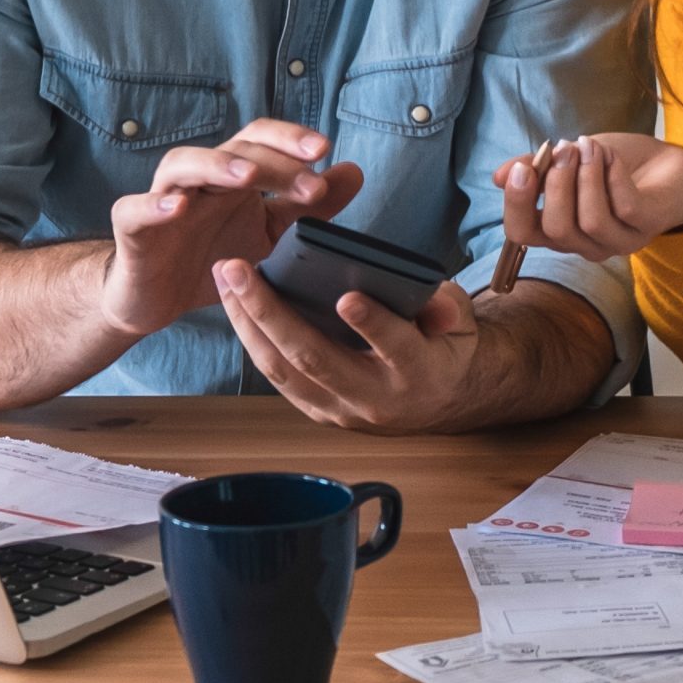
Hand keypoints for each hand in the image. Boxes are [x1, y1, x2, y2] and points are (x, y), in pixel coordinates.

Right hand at [99, 120, 362, 342]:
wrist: (155, 298)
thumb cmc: (212, 256)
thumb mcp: (269, 235)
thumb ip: (307, 205)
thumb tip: (354, 170)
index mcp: (230, 175)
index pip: (261, 139)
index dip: (290, 140)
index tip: (325, 151)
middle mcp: (198, 177)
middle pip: (233, 150)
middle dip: (272, 161)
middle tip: (308, 179)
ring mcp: (162, 197)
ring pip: (184, 164)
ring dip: (217, 166)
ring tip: (247, 176)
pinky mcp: (132, 226)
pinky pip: (138, 209)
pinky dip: (155, 204)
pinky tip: (177, 207)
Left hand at [209, 256, 481, 430]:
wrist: (440, 400)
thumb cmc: (442, 344)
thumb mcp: (457, 319)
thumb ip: (444, 307)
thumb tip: (433, 301)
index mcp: (418, 371)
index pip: (397, 347)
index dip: (373, 324)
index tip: (347, 298)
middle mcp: (376, 399)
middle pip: (316, 358)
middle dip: (272, 313)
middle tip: (240, 270)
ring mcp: (342, 411)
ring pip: (286, 370)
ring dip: (249, 324)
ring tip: (226, 280)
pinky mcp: (320, 411)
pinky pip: (279, 378)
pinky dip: (253, 341)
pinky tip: (235, 306)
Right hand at [492, 132, 682, 264]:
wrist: (667, 164)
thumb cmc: (613, 164)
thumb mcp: (569, 161)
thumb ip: (536, 168)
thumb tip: (498, 176)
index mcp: (559, 230)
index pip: (522, 234)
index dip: (517, 204)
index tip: (522, 168)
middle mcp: (586, 243)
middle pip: (556, 230)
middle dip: (556, 182)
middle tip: (564, 147)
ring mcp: (619, 240)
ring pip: (591, 220)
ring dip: (586, 174)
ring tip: (589, 145)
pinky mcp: (648, 226)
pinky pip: (625, 205)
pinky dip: (613, 173)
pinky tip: (611, 155)